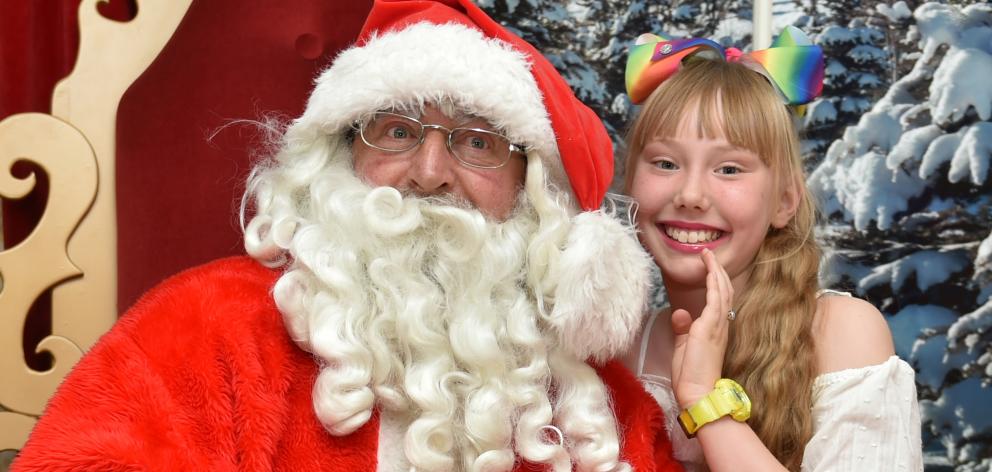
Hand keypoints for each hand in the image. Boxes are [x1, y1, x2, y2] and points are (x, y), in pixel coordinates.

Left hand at [671, 248, 734, 408]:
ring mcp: (718, 325)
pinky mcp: (710, 326)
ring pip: (722, 290)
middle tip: (709, 254)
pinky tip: (709, 268)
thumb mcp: (685, 346)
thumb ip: (683, 328)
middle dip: (718, 271)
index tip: (709, 267)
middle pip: (724, 291)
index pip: (720, 301)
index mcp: (717, 330)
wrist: (697, 392)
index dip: (717, 282)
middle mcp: (721, 325)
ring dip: (715, 271)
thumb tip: (680, 312)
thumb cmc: (691, 375)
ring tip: (708, 255)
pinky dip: (713, 281)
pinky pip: (715, 298)